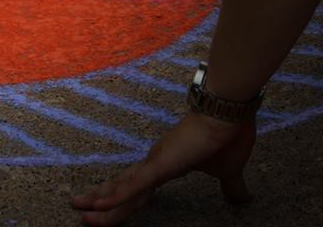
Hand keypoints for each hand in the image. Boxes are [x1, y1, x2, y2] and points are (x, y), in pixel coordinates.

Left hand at [70, 111, 255, 225]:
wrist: (228, 111)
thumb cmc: (227, 136)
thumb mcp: (228, 171)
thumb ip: (230, 186)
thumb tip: (243, 199)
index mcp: (166, 167)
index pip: (138, 189)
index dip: (122, 200)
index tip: (104, 207)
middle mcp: (155, 164)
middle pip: (123, 191)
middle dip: (100, 203)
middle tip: (80, 211)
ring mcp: (155, 163)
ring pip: (122, 189)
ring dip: (100, 202)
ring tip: (79, 210)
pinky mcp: (161, 164)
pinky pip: (135, 185)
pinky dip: (117, 197)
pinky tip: (100, 206)